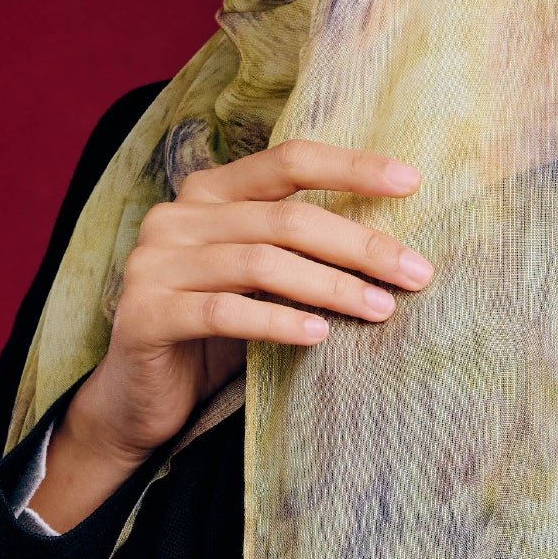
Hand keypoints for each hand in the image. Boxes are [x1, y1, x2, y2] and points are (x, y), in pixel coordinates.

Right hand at [66, 138, 432, 465]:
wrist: (140, 397)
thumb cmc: (217, 330)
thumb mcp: (262, 277)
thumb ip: (302, 247)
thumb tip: (396, 244)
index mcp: (209, 190)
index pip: (289, 160)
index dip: (351, 167)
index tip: (411, 183)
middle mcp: (176, 215)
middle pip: (285, 218)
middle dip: (359, 245)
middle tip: (417, 273)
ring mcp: (153, 262)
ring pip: (259, 264)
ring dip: (330, 287)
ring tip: (381, 309)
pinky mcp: (142, 314)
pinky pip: (223, 312)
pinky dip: (277, 322)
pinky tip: (319, 336)